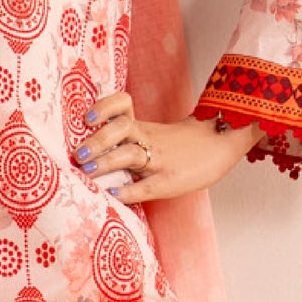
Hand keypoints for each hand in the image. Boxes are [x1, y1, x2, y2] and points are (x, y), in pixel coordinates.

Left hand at [70, 90, 261, 203]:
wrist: (222, 143)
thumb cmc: (183, 144)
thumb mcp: (154, 134)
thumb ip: (127, 139)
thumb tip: (90, 151)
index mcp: (142, 128)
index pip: (122, 106)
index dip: (104, 108)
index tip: (87, 118)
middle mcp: (147, 139)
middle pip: (120, 129)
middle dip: (97, 141)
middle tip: (78, 154)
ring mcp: (158, 159)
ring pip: (130, 154)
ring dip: (106, 162)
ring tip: (87, 170)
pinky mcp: (169, 181)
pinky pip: (146, 187)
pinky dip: (129, 191)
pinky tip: (114, 195)